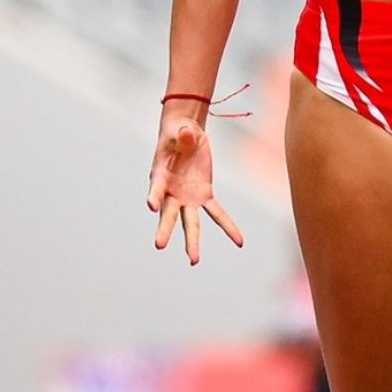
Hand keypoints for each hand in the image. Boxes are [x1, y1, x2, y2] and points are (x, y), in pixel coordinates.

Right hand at [147, 110, 243, 264]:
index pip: (156, 188)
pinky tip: (239, 241)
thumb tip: (187, 135)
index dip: (154, 195)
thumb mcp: (179, 131)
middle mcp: (171, 192)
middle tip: (159, 246)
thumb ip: (183, 135)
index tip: (151, 205)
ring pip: (190, 222)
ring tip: (194, 261)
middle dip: (165, 230)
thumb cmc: (177, 133)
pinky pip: (217, 213)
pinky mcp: (204, 195)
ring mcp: (187, 197)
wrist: (185, 134)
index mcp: (159, 176)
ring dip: (192, 241)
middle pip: (168, 213)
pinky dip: (228, 226)